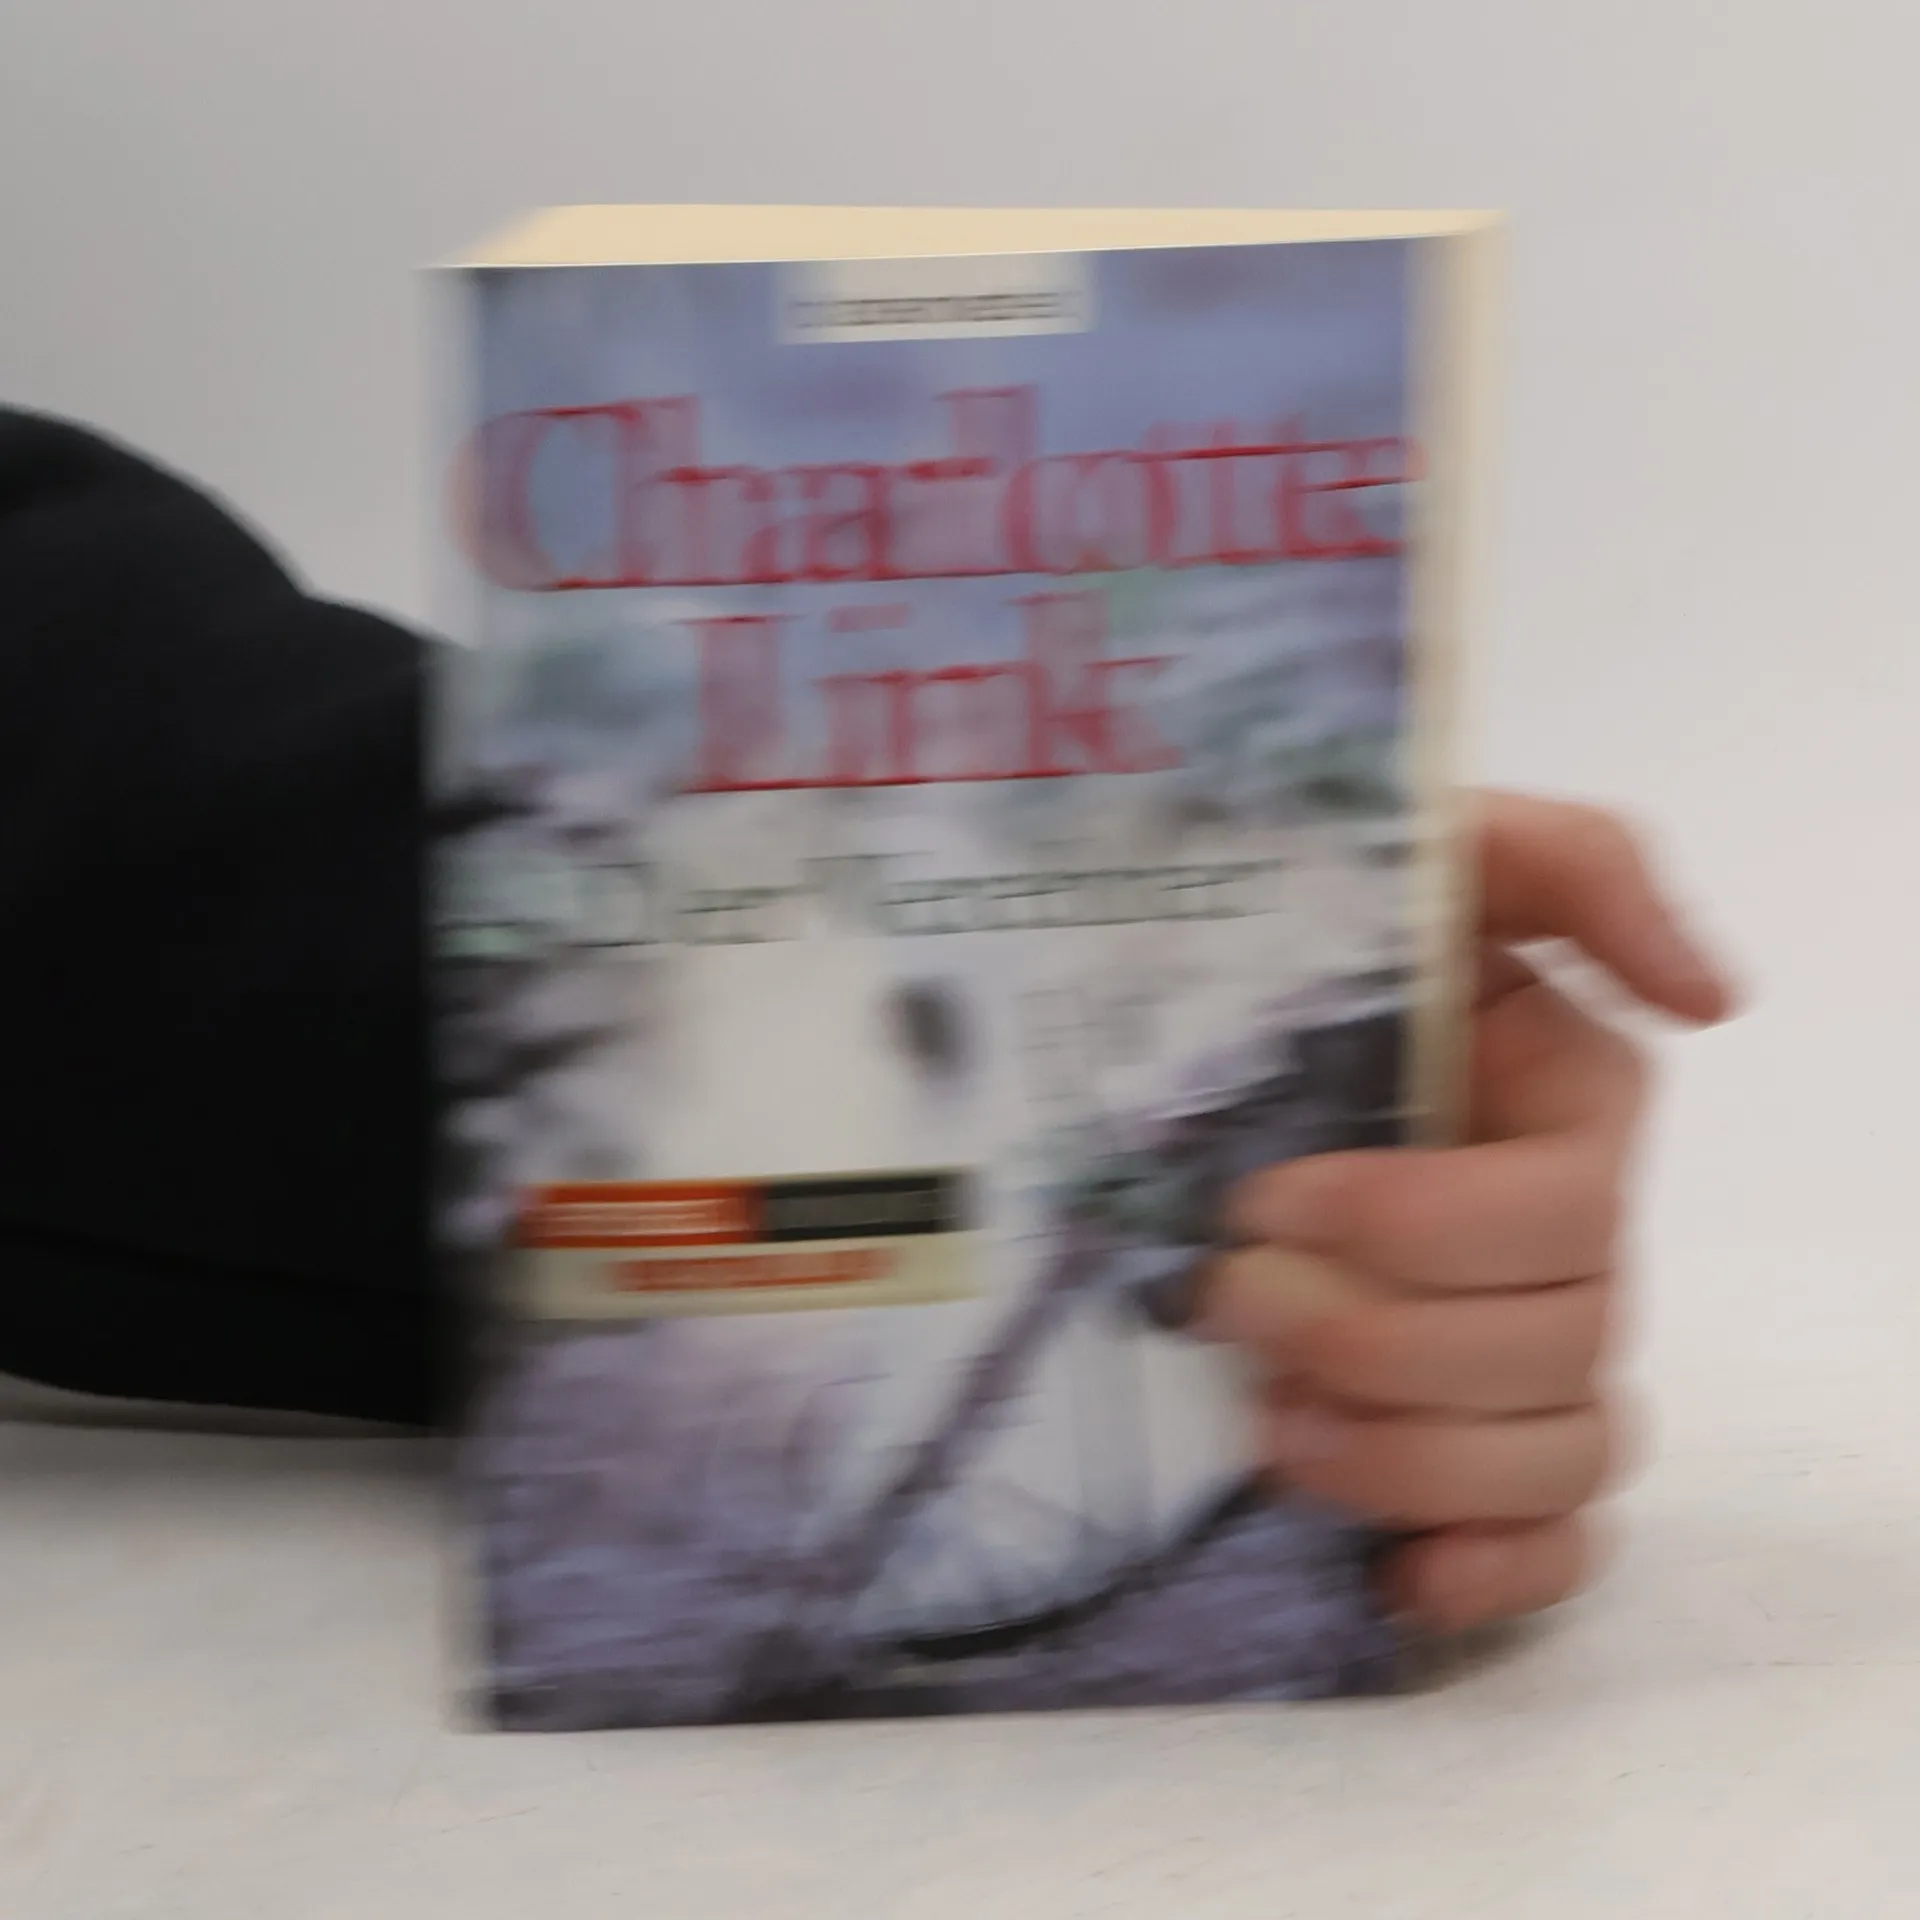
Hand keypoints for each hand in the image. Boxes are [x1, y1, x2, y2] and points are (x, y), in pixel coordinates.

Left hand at [1201, 792, 1737, 1633]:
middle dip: (1380, 1343)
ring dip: (1414, 1465)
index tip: (1270, 1199)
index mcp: (1571, 1111)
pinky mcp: (1485, 1433)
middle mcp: (1573, 1239)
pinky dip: (1493, 1576)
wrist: (1220, 1017)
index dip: (1421, 1228)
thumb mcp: (1440, 846)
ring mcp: (1536, 1344)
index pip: (1560, 1214)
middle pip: (1555, 1349)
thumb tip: (1712, 999)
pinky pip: (1554, 1540)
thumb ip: (1580, 867)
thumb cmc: (1330, 926)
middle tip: (1230, 1301)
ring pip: (1558, 1454)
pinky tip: (1398, 1579)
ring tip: (1271, 1424)